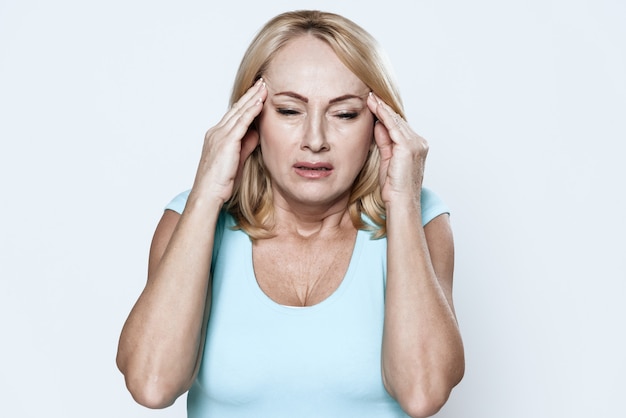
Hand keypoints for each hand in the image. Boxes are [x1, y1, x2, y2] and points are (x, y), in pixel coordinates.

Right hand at [193, 79, 266, 203]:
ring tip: (263, 87)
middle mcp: (216, 132)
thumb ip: (246, 145)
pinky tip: (260, 102)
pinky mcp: (225, 142)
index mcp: (217, 136)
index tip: (257, 93)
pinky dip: (251, 111)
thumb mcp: (237, 160)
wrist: (208, 194)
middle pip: (236, 109)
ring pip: (239, 112)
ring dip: (252, 98)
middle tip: (261, 82)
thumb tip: (256, 133)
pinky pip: (241, 123)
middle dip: (250, 95)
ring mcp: (219, 136)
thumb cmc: (221, 183)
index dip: (246, 103)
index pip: (234, 115)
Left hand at [367, 93, 427, 205]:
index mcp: (416, 147)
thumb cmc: (393, 189)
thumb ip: (384, 142)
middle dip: (384, 108)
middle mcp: (419, 143)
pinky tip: (375, 106)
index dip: (386, 115)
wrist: (400, 203)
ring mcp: (416, 144)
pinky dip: (383, 115)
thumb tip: (378, 125)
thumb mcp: (387, 161)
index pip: (399, 127)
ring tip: (370, 97)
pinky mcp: (408, 147)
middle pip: (398, 121)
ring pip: (396, 121)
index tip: (374, 104)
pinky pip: (393, 126)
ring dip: (382, 108)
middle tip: (371, 95)